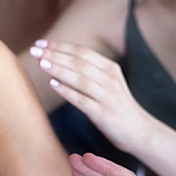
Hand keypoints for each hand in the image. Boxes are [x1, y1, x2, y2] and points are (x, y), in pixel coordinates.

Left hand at [30, 40, 152, 153]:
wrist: (140, 132)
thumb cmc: (117, 106)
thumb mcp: (107, 83)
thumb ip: (88, 71)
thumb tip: (58, 59)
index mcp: (110, 68)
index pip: (82, 51)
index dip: (59, 46)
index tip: (40, 43)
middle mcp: (110, 79)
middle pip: (79, 62)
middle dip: (55, 55)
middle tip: (34, 50)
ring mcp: (108, 97)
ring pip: (80, 79)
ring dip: (59, 69)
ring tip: (41, 63)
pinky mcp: (104, 114)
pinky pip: (82, 100)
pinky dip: (67, 91)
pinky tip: (52, 84)